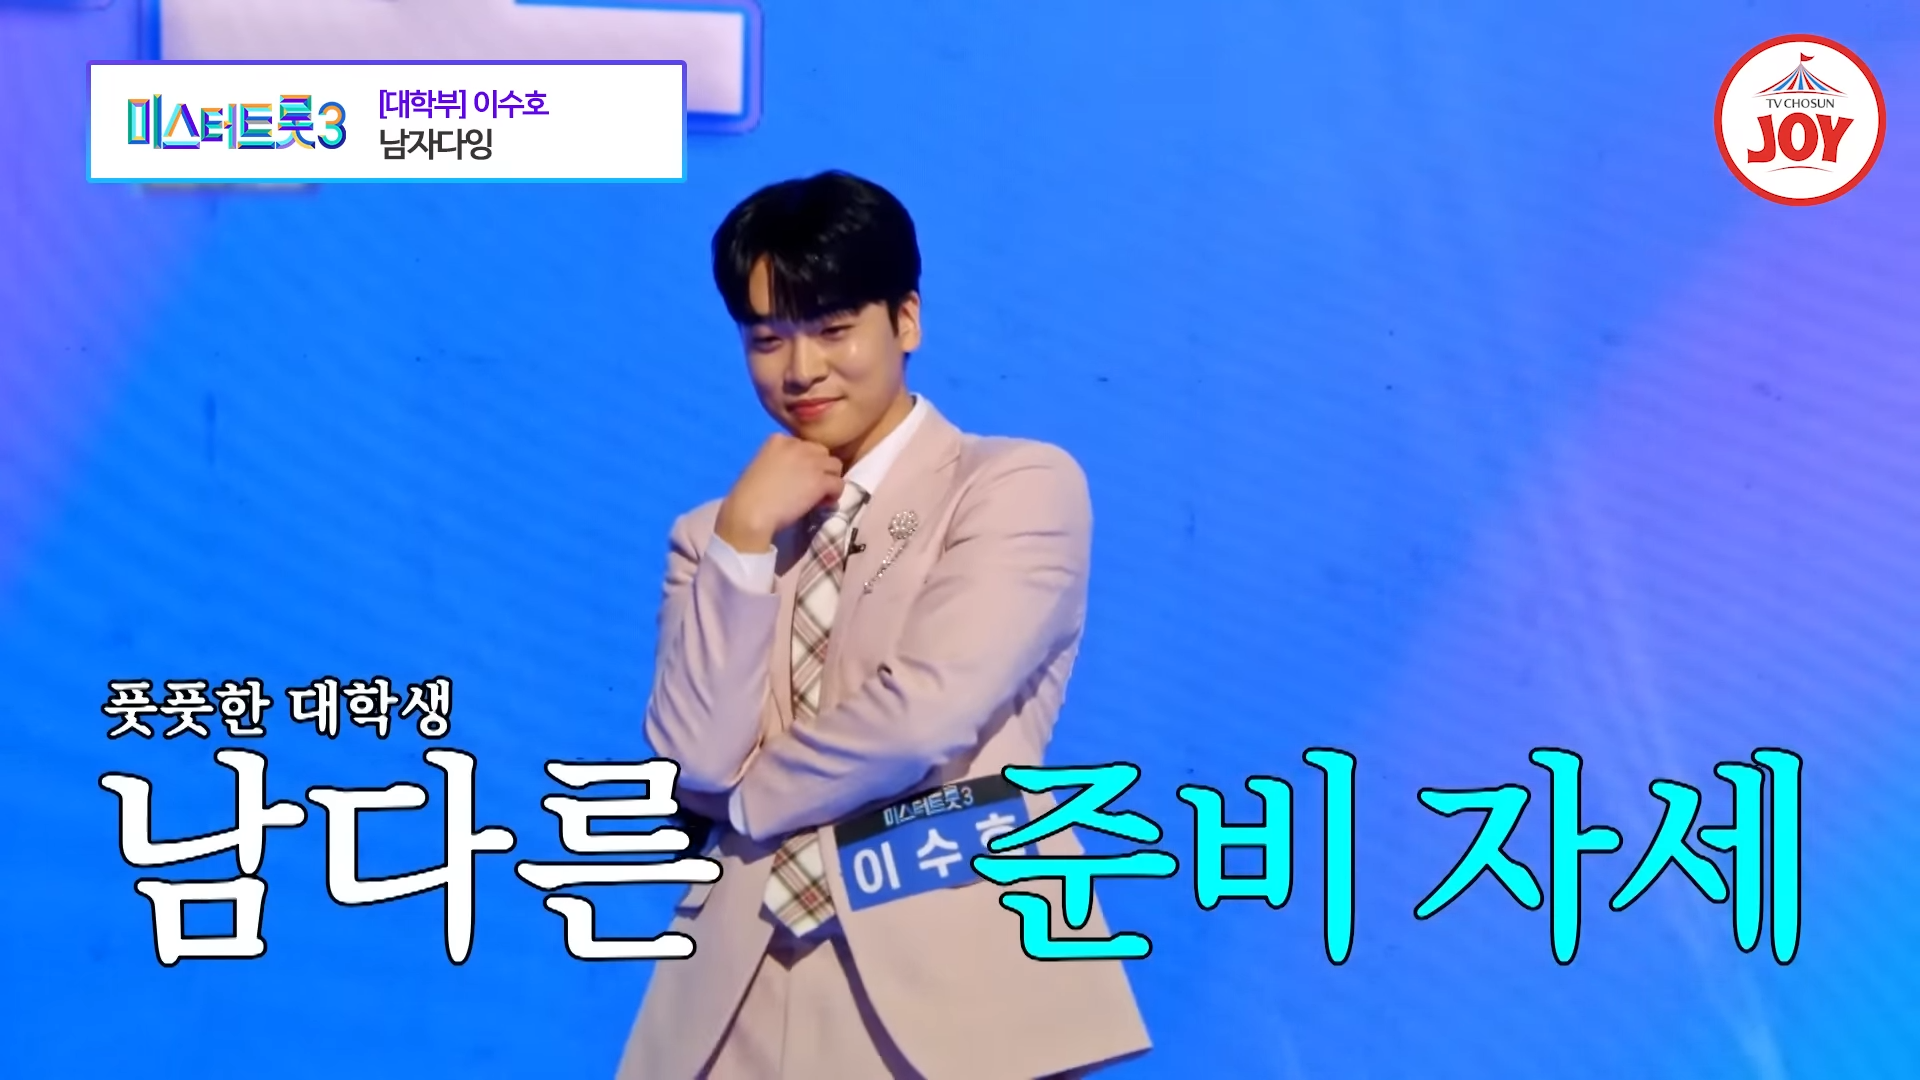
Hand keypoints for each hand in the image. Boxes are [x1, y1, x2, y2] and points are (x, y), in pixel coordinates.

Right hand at [714, 435, 844, 552]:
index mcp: (778, 439)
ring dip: (830, 479)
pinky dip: (834, 494)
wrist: (750, 511)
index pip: (803, 445)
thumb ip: (780, 462)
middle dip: (820, 468)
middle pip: (822, 452)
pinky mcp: (820, 481)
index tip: (798, 478)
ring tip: (820, 495)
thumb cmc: (748, 495)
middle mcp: (797, 445)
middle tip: (811, 486)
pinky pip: (839, 484)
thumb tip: (795, 473)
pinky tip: (823, 504)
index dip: (804, 462)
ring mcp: (811, 462)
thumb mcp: (762, 466)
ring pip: (835, 465)